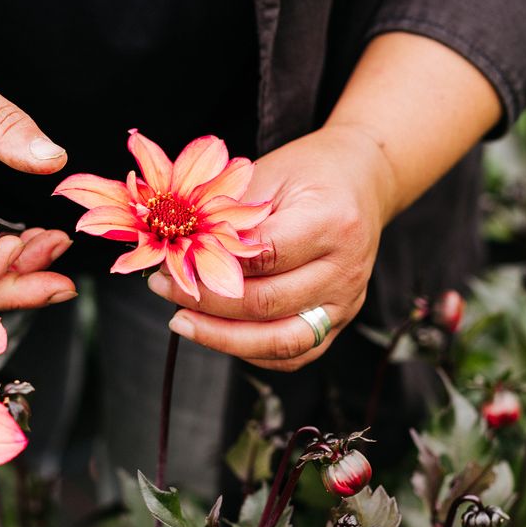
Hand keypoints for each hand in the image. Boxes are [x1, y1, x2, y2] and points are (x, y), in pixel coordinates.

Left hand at [146, 122, 396, 369]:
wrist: (361, 179)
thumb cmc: (309, 172)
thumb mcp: (269, 173)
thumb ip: (230, 216)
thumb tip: (179, 254)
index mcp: (332, 223)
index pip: (264, 257)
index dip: (210, 264)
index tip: (169, 260)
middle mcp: (345, 269)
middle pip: (267, 304)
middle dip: (207, 303)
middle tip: (164, 288)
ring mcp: (347, 301)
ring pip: (281, 341)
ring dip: (224, 338)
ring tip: (182, 322)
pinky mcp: (340, 321)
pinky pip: (294, 354)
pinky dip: (253, 351)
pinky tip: (218, 335)